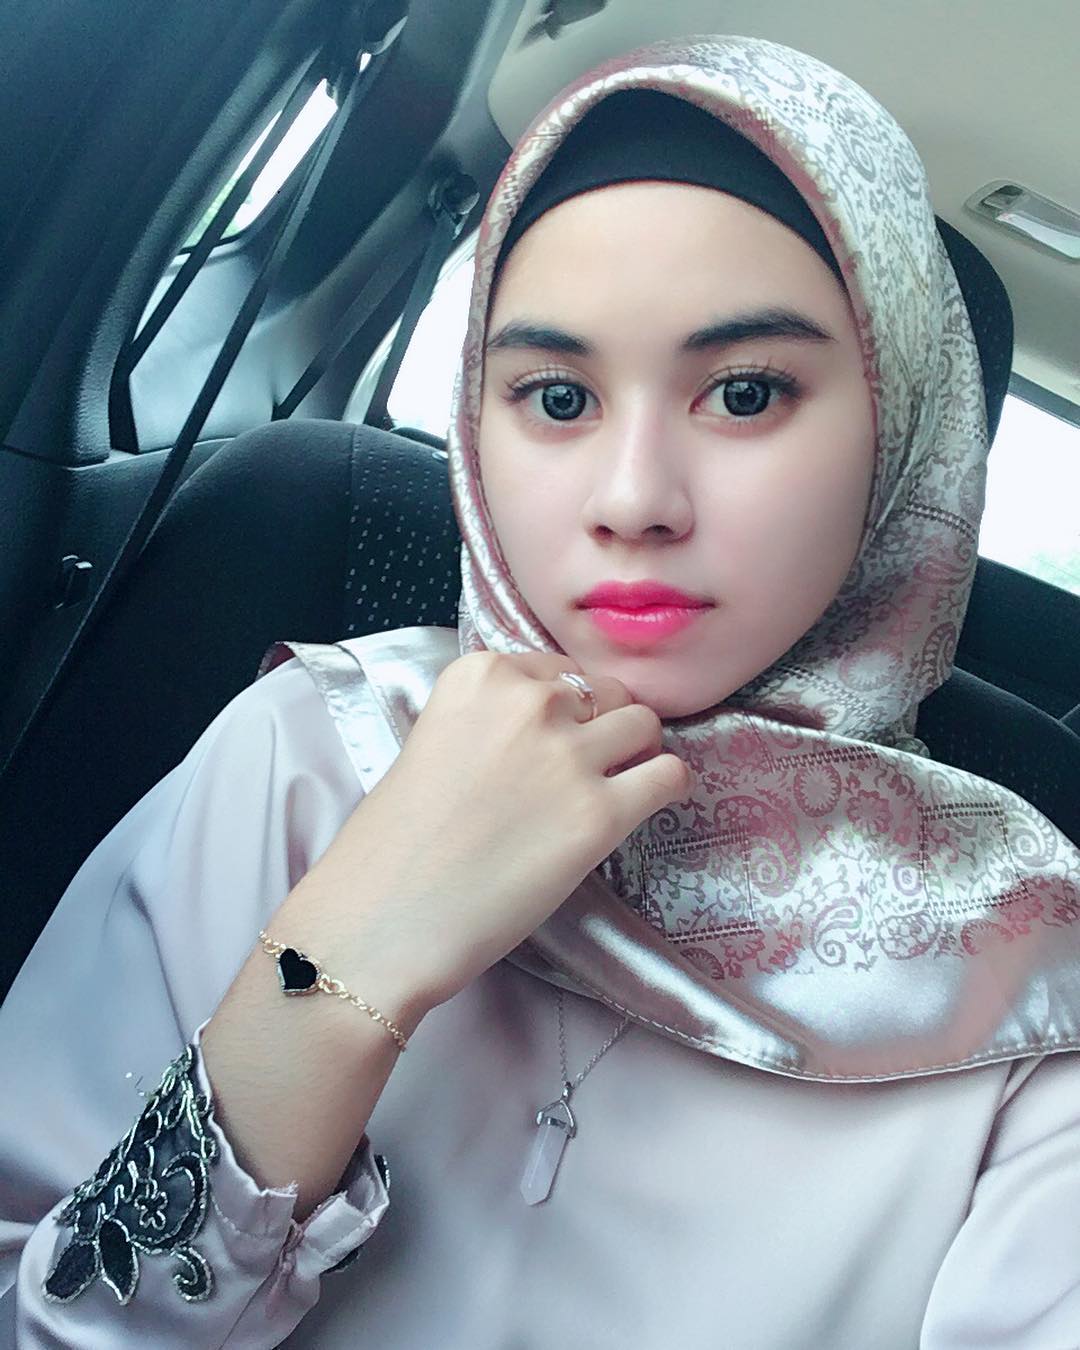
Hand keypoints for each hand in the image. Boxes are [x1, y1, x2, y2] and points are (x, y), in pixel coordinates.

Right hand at [297, 651, 689, 1018]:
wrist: (383, 919)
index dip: (560, 707)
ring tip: (619, 783)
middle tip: (582, 767)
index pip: (554, 669)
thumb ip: (485, 721)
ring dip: (636, 751)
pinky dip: (667, 786)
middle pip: (603, 691)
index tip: (549, 738)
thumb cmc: (392, 845)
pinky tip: (649, 803)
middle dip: (601, 724)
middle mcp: (529, 701)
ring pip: (643, 724)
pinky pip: (669, 776)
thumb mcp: (430, 743)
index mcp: (479, 674)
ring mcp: (569, 756)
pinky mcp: (601, 814)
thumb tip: (535, 730)